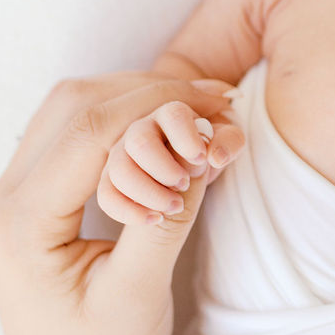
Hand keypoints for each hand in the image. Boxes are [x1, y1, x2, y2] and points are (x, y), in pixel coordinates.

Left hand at [0, 71, 240, 334]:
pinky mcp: (33, 201)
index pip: (88, 131)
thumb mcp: (139, 297)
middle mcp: (4, 201)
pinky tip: (167, 131)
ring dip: (136, 99)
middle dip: (149, 91)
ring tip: (199, 113)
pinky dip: (122, 122)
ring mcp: (12, 198)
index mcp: (20, 225)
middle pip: (73, 105)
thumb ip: (167, 218)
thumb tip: (202, 148)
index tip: (217, 107)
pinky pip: (72, 135)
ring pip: (70, 110)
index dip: (157, 105)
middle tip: (217, 103)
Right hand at [97, 94, 246, 225]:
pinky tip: (155, 219)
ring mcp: (123, 154)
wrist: (194, 168)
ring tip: (175, 207)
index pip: (173, 115)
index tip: (201, 159)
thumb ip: (228, 141)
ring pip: (120, 169)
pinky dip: (128, 210)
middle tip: (184, 185)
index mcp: (172, 115)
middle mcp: (142, 129)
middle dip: (164, 169)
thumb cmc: (211, 148)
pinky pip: (106, 195)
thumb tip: (214, 155)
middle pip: (140, 141)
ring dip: (149, 192)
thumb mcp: (227, 142)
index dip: (186, 137)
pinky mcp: (112, 180)